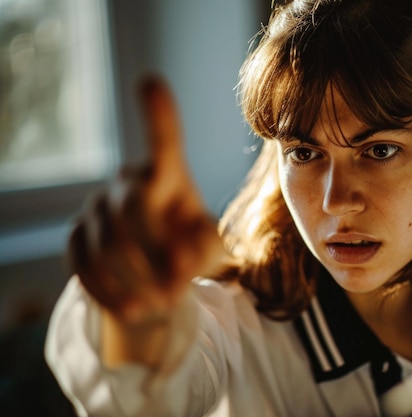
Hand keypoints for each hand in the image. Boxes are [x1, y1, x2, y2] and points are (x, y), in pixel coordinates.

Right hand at [69, 75, 224, 325]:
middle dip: (158, 254)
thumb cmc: (190, 251)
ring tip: (164, 305)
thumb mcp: (212, 249)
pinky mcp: (75, 237)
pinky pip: (84, 264)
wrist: (156, 276)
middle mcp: (127, 182)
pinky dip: (110, 292)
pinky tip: (133, 310)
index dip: (158, 116)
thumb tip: (178, 261)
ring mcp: (96, 207)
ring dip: (138, 279)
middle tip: (181, 292)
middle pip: (135, 207)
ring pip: (108, 241)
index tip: (151, 83)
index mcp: (168, 175)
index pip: (164, 143)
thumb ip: (206, 247)